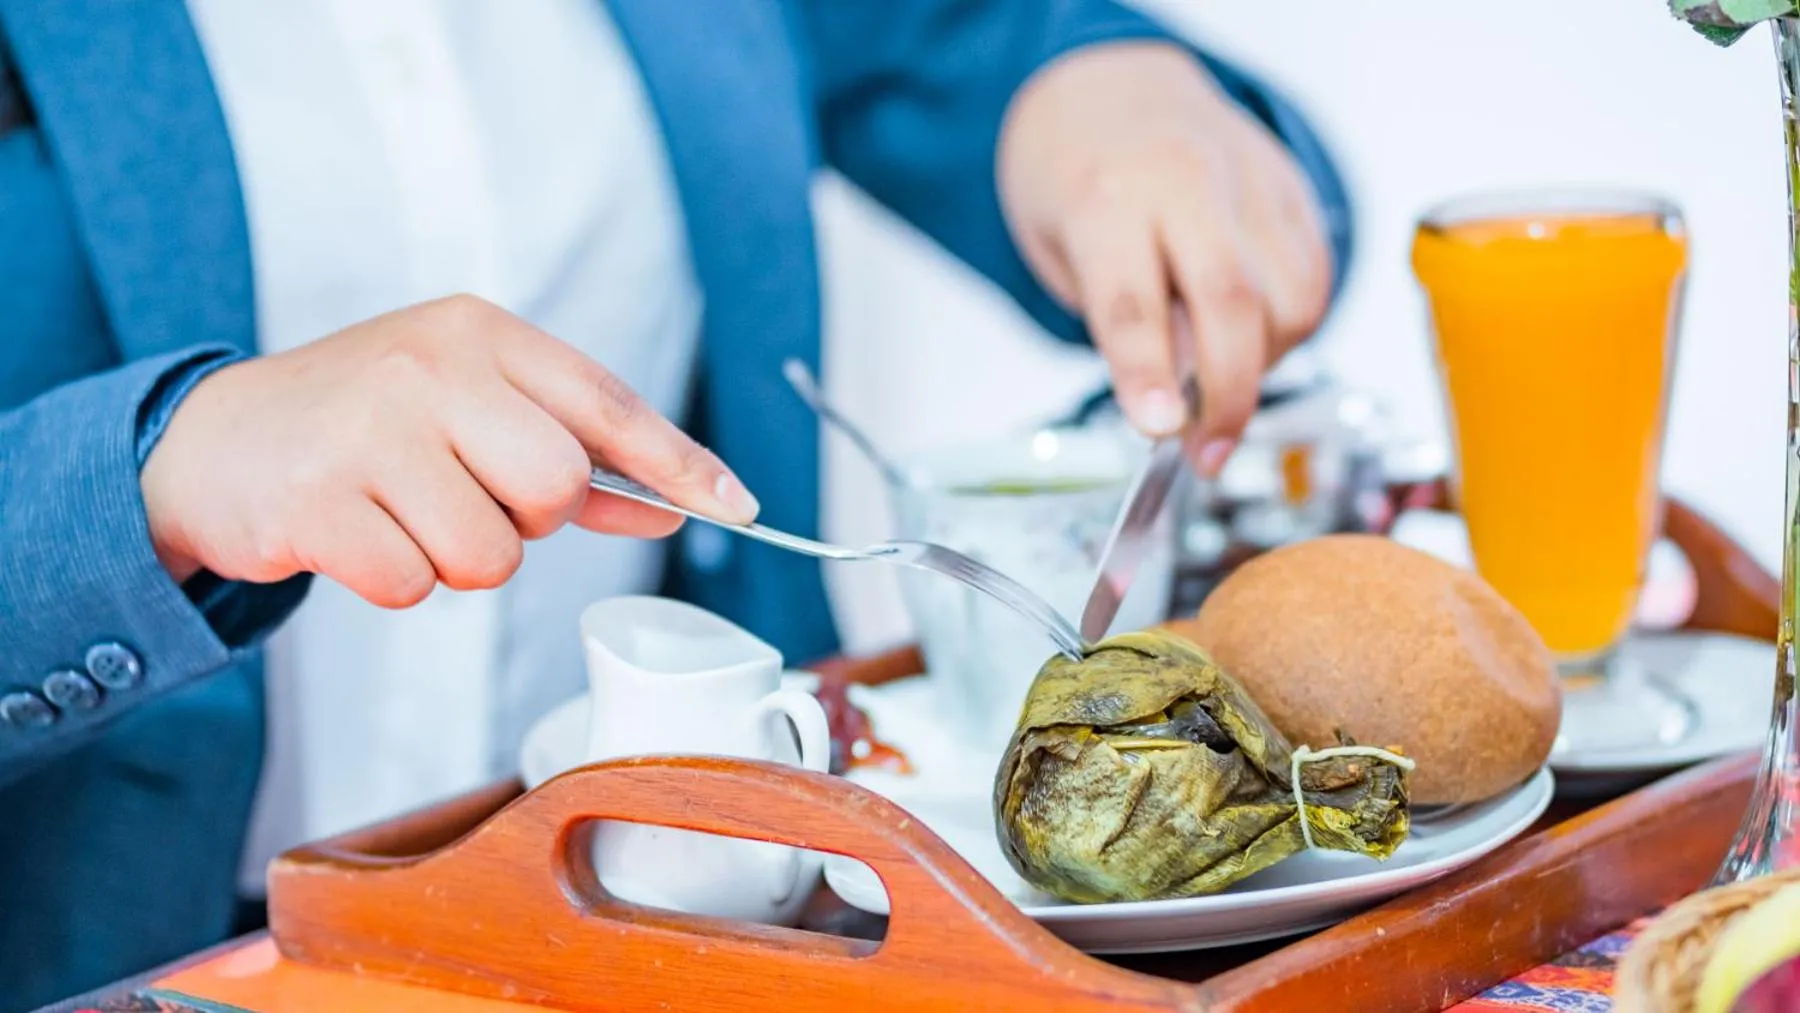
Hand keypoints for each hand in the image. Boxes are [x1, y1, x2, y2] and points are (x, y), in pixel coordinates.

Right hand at [141, 294, 756, 606]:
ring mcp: (370, 432)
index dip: (679, 462)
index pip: (606, 403)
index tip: (740, 507)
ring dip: (457, 557)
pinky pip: (416, 585)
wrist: (213, 442)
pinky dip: (397, 580)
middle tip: (467, 495)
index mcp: (478, 333)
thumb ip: (569, 452)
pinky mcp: (319, 502)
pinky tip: (357, 533)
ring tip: (402, 512)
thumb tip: (671, 503)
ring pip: (491, 554)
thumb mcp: (465, 407)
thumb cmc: (366, 424)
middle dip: (528, 519)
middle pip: (557, 486)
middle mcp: (429, 368)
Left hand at [998, 41, 1333, 473]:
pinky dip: (1291, 330)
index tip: (1160, 431)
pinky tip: (1251, 338)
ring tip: (1220, 376)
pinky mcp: (1293, 191)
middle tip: (1207, 453)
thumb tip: (1179, 397)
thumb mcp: (1060, 250)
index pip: (1132, 301)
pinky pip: (1316, 280)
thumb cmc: (1077, 181)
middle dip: (1229, 395)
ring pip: (1291, 299)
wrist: (1112, 90)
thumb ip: (1119, 317)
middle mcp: (1185, 182)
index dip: (1148, 374)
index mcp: (1106, 198)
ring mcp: (1249, 181)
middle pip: (1232, 303)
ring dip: (1265, 363)